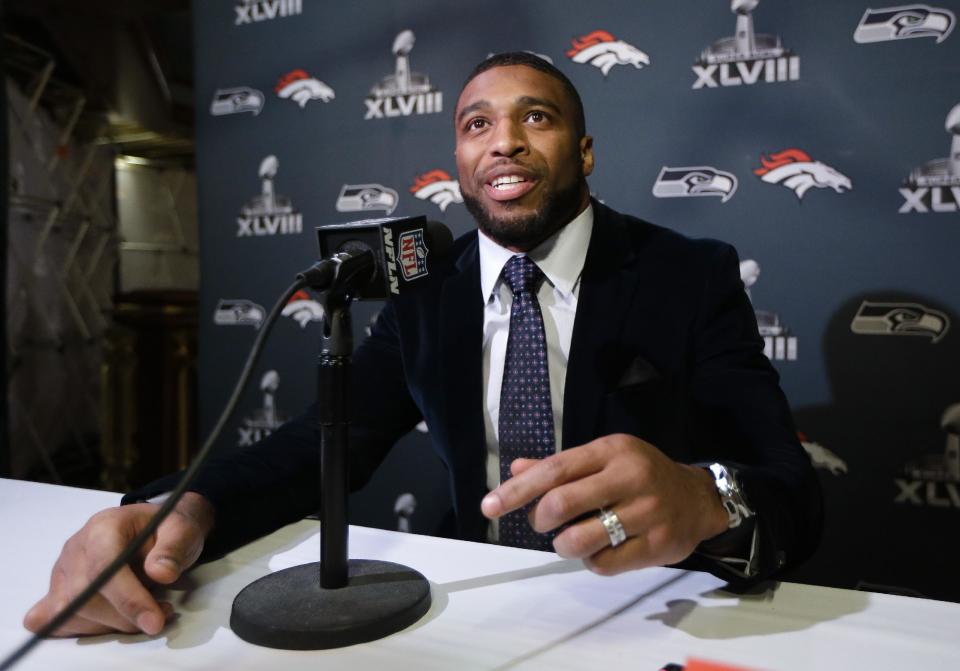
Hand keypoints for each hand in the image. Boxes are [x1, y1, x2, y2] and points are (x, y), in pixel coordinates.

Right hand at [23, 492, 214, 636]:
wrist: (153, 527)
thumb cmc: (165, 529)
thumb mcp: (182, 529)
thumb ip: (173, 548)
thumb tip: (161, 574)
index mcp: (103, 527)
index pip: (103, 568)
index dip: (128, 599)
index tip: (154, 621)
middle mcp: (76, 548)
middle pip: (83, 597)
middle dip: (123, 617)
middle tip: (158, 616)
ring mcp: (63, 571)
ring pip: (70, 613)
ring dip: (109, 625)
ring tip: (145, 614)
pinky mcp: (58, 590)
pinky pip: (56, 621)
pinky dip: (84, 629)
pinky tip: (113, 621)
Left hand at [481, 433, 728, 574]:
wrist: (699, 498)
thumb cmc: (641, 475)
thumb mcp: (604, 459)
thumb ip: (560, 466)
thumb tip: (516, 470)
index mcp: (611, 451)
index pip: (554, 470)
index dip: (517, 490)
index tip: (488, 506)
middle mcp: (630, 477)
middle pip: (562, 503)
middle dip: (539, 520)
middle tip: (542, 523)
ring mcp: (646, 512)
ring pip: (579, 540)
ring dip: (562, 545)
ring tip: (569, 539)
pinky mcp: (656, 545)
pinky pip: (603, 564)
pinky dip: (589, 561)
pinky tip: (598, 550)